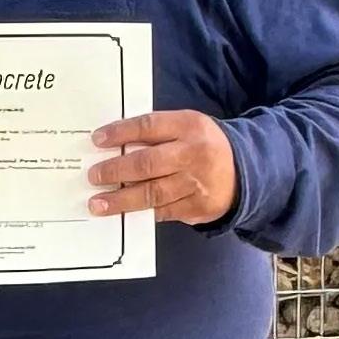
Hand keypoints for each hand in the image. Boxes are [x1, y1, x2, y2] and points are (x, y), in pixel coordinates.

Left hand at [88, 111, 238, 226]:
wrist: (245, 173)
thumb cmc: (204, 147)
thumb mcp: (186, 128)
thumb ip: (156, 134)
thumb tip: (114, 146)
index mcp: (190, 126)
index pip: (149, 127)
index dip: (121, 133)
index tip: (97, 139)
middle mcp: (194, 154)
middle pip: (147, 163)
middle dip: (115, 170)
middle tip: (94, 176)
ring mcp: (197, 183)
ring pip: (152, 193)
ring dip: (121, 199)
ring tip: (99, 202)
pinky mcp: (198, 207)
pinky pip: (163, 211)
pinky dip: (142, 211)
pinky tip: (124, 212)